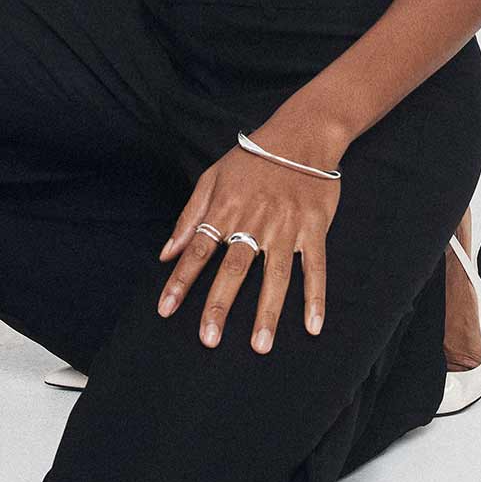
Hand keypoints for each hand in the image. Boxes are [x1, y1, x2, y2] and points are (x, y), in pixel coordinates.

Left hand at [155, 113, 344, 353]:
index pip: (198, 249)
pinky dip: (316, 296)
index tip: (165, 309)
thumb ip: (189, 217)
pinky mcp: (314, 228)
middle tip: (208, 339)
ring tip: (260, 345)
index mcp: (226, 208)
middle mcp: (255, 221)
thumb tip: (166, 253)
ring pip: (276, 275)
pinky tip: (313, 325)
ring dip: (268, 312)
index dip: (180, 280)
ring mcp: (287, 227)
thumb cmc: (252, 159)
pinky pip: (315, 267)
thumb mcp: (212, 178)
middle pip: (234, 268)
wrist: (302, 135)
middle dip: (220, 304)